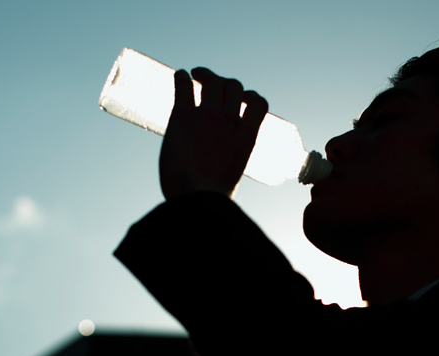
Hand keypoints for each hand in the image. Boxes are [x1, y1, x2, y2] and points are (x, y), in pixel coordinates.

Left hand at [160, 67, 268, 198]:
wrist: (197, 199)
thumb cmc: (211, 198)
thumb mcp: (231, 176)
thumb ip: (227, 165)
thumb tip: (215, 178)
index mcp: (246, 136)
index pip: (258, 103)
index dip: (250, 96)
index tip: (241, 98)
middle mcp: (230, 121)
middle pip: (234, 86)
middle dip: (224, 81)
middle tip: (210, 83)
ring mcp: (208, 116)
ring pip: (214, 81)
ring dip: (205, 74)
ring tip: (194, 74)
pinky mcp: (184, 116)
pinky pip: (185, 86)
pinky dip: (182, 78)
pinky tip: (179, 77)